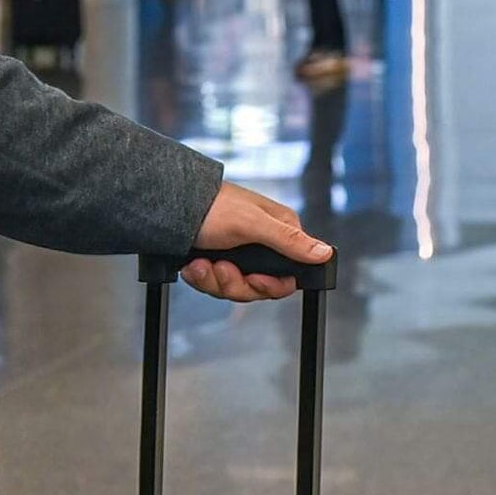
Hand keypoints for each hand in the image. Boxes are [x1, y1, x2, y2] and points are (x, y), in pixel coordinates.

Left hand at [182, 181, 331, 302]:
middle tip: (220, 267)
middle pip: (258, 288)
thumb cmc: (211, 206)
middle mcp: (260, 246)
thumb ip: (288, 241)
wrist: (170, 206)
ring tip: (201, 264)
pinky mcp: (216, 262)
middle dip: (234, 283)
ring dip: (213, 280)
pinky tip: (192, 265)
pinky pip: (213, 284)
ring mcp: (237, 256)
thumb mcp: (252, 223)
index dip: (269, 285)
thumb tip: (325, 253)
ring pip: (233, 288)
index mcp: (278, 233)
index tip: (253, 278)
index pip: (288, 276)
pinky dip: (200, 277)